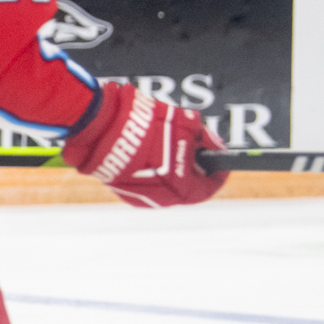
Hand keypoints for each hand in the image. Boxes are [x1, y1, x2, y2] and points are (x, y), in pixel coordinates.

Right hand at [61, 84, 226, 207]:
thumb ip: (206, 137)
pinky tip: (147, 150)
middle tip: (192, 148)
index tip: (218, 158)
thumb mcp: (187, 124)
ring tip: (166, 145)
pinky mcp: (122, 190)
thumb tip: (215, 144)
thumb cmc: (148, 127)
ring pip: (165, 185)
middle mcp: (163, 199)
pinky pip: (145, 182)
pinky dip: (151, 169)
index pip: (211, 186)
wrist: (104, 129)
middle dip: (192, 168)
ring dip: (171, 169)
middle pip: (187, 187)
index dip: (218, 170)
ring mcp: (140, 197)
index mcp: (184, 189)